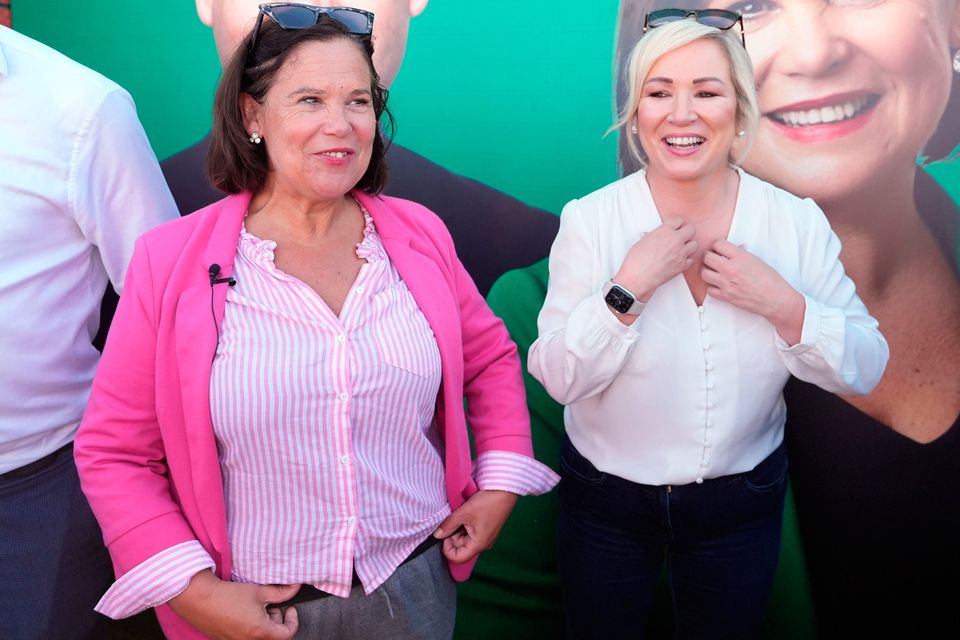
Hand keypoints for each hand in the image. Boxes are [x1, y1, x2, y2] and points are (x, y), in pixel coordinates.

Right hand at [167, 570, 299, 639]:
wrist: (200, 599)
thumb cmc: (228, 596)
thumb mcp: (259, 591)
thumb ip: (280, 592)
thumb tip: (294, 588)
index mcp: (261, 632)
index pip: (287, 634)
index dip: (292, 620)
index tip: (289, 609)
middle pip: (273, 636)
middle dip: (276, 620)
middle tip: (269, 605)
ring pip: (259, 636)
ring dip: (262, 623)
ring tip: (253, 608)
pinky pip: (244, 637)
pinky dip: (249, 626)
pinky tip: (241, 612)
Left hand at [433, 490, 517, 563]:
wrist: (504, 491)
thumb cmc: (487, 503)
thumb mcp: (463, 513)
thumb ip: (448, 526)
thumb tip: (437, 535)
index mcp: (479, 544)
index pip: (457, 558)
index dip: (447, 549)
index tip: (445, 534)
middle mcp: (483, 544)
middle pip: (461, 548)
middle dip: (453, 536)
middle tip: (453, 520)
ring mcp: (486, 537)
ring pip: (466, 540)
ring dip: (459, 529)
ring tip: (462, 515)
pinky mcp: (487, 530)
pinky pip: (472, 533)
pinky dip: (466, 526)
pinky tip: (467, 514)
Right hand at [614, 217, 696, 300]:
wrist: (638, 276)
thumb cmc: (636, 260)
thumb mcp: (641, 242)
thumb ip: (651, 236)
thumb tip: (650, 236)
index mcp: (664, 231)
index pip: (678, 220)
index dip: (677, 224)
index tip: (675, 227)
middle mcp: (675, 240)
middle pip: (691, 229)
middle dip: (686, 232)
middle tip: (681, 237)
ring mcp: (680, 253)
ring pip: (695, 244)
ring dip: (689, 246)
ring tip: (681, 249)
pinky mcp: (682, 265)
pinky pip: (691, 260)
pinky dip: (687, 260)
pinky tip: (679, 260)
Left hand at [702, 239, 804, 343]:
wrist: (775, 299)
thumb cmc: (770, 280)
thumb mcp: (756, 260)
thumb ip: (742, 254)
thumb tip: (735, 249)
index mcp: (740, 257)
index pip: (718, 244)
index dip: (717, 245)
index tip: (719, 249)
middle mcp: (731, 269)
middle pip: (707, 258)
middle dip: (709, 256)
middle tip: (714, 259)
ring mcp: (727, 284)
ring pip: (704, 273)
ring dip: (707, 271)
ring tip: (714, 271)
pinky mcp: (725, 296)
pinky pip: (709, 289)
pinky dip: (712, 286)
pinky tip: (718, 284)